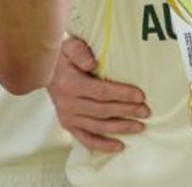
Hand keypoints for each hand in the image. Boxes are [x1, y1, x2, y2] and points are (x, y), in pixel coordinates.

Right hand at [47, 36, 149, 152]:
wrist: (44, 70)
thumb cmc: (63, 57)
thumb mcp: (69, 45)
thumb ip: (80, 51)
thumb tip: (92, 64)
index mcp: (69, 84)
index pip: (101, 92)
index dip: (122, 94)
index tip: (140, 95)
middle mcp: (67, 103)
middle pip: (103, 111)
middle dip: (127, 111)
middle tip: (146, 111)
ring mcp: (67, 117)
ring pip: (98, 127)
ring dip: (121, 128)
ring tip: (140, 126)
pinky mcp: (68, 125)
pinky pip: (86, 139)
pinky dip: (103, 145)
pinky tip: (120, 146)